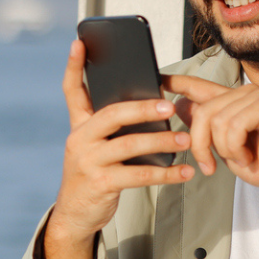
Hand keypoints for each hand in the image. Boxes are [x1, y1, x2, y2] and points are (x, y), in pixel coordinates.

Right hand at [43, 40, 195, 258]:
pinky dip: (165, 173)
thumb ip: (112, 127)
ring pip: (129, 145)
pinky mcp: (101, 184)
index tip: (78, 43)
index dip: (74, 66)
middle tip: (168, 105)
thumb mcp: (94, 147)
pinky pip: (138, 174)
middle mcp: (80, 139)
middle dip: (141, 107)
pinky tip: (183, 172)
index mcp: (79, 126)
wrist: (75, 215)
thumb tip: (153, 107)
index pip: (72, 91)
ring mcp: (88, 161)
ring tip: (186, 138)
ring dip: (162, 141)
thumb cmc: (94, 175)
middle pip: (112, 114)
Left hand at [161, 74, 258, 214]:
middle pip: (202, 111)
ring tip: (240, 158)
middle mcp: (242, 93)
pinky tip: (248, 155)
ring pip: (217, 120)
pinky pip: (234, 125)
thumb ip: (204, 126)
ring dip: (224, 149)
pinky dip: (236, 148)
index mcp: (230, 101)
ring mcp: (256, 95)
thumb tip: (178, 107)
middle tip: (210, 165)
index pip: (198, 86)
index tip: (157, 79)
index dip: (176, 82)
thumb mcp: (222, 146)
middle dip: (200, 144)